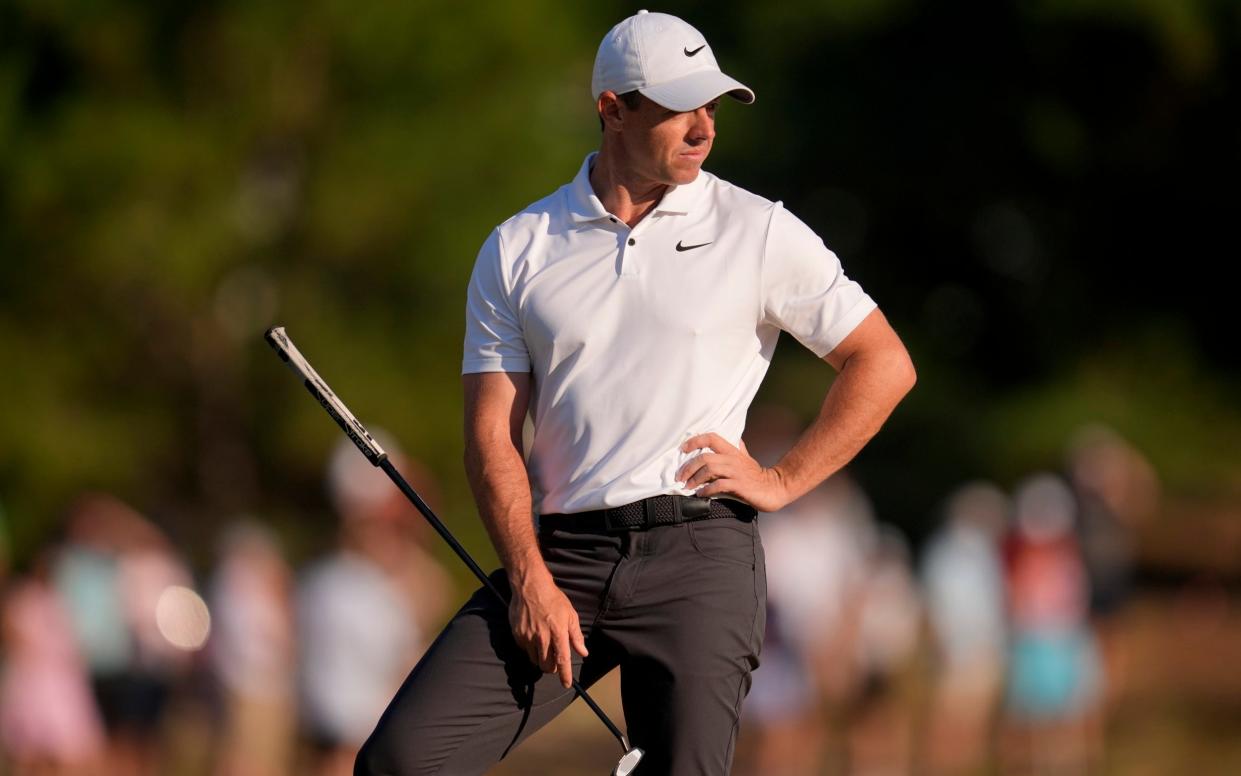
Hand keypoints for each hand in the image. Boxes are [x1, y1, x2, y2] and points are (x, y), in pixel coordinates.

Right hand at [508, 569, 587, 688]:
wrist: (530, 586)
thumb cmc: (553, 599)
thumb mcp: (570, 614)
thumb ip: (576, 636)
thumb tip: (583, 652)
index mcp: (558, 632)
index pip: (562, 660)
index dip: (565, 675)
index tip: (566, 684)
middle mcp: (542, 637)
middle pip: (546, 666)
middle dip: (552, 668)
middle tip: (555, 661)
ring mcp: (528, 636)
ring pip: (535, 660)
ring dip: (541, 659)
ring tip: (545, 647)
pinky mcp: (517, 635)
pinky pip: (525, 650)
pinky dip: (530, 648)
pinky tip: (534, 636)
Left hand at [678, 432, 790, 512]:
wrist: (774, 489)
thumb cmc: (757, 475)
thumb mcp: (746, 458)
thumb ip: (738, 449)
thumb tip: (735, 439)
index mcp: (733, 451)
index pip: (711, 438)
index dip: (695, 441)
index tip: (682, 449)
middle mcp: (733, 459)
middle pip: (705, 457)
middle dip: (688, 467)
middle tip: (680, 477)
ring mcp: (736, 472)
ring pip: (709, 470)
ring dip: (695, 479)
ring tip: (687, 486)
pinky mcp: (739, 485)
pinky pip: (718, 485)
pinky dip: (706, 490)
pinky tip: (700, 494)